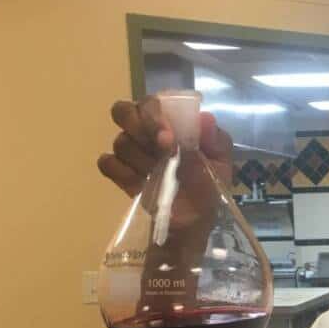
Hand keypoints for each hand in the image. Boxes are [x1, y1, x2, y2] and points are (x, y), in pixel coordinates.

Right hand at [98, 96, 233, 197]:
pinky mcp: (120, 174)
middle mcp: (147, 132)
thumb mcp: (221, 166)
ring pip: (120, 141)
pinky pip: (107, 163)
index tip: (168, 135)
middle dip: (141, 129)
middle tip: (162, 149)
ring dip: (141, 159)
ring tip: (160, 174)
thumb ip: (216, 142)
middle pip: (124, 112)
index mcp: (171, 123)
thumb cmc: (207, 188)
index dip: (155, 114)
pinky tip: (140, 182)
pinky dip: (122, 172)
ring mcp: (131, 152)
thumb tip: (206, 118)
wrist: (193, 225)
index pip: (152, 102)